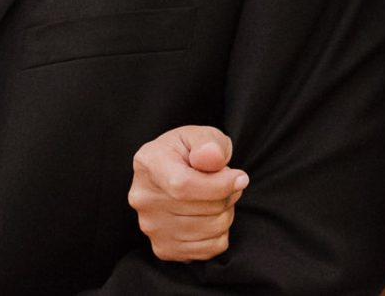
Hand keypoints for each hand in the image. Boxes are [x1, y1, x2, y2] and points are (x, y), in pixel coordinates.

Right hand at [129, 125, 247, 261]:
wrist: (174, 172)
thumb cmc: (190, 152)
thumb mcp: (201, 135)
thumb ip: (209, 143)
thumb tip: (212, 158)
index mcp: (149, 164)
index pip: (184, 186)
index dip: (220, 185)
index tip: (240, 177)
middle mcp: (144, 199)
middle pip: (204, 208)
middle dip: (229, 194)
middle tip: (228, 182)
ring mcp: (152, 228)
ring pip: (212, 229)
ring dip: (226, 212)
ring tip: (217, 197)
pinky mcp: (164, 249)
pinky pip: (210, 249)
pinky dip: (220, 233)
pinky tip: (210, 216)